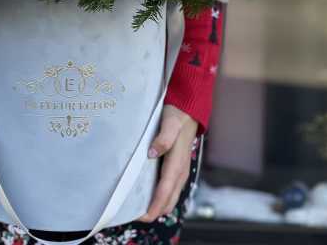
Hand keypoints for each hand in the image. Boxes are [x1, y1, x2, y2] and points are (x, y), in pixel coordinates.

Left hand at [138, 105, 198, 222]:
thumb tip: (152, 152)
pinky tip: (150, 194)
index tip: (143, 215)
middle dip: (155, 210)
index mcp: (177, 162)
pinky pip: (171, 188)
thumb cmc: (178, 115)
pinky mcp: (178, 168)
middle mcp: (181, 171)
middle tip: (136, 215)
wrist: (190, 110)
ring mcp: (181, 171)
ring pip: (171, 196)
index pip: (165, 190)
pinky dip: (162, 196)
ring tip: (140, 208)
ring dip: (158, 205)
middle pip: (169, 199)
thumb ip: (163, 138)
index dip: (155, 205)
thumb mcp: (170, 122)